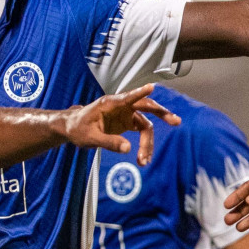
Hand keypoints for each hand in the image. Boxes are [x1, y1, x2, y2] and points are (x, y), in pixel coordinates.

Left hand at [61, 85, 181, 165]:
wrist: (72, 128)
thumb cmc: (77, 129)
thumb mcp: (89, 138)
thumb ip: (108, 142)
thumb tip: (128, 149)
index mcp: (110, 103)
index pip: (128, 97)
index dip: (139, 92)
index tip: (151, 87)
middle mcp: (122, 106)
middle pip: (146, 106)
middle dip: (162, 113)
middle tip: (176, 122)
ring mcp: (126, 114)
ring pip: (145, 124)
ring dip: (148, 142)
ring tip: (144, 161)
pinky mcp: (127, 123)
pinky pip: (141, 132)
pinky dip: (144, 145)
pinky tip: (144, 158)